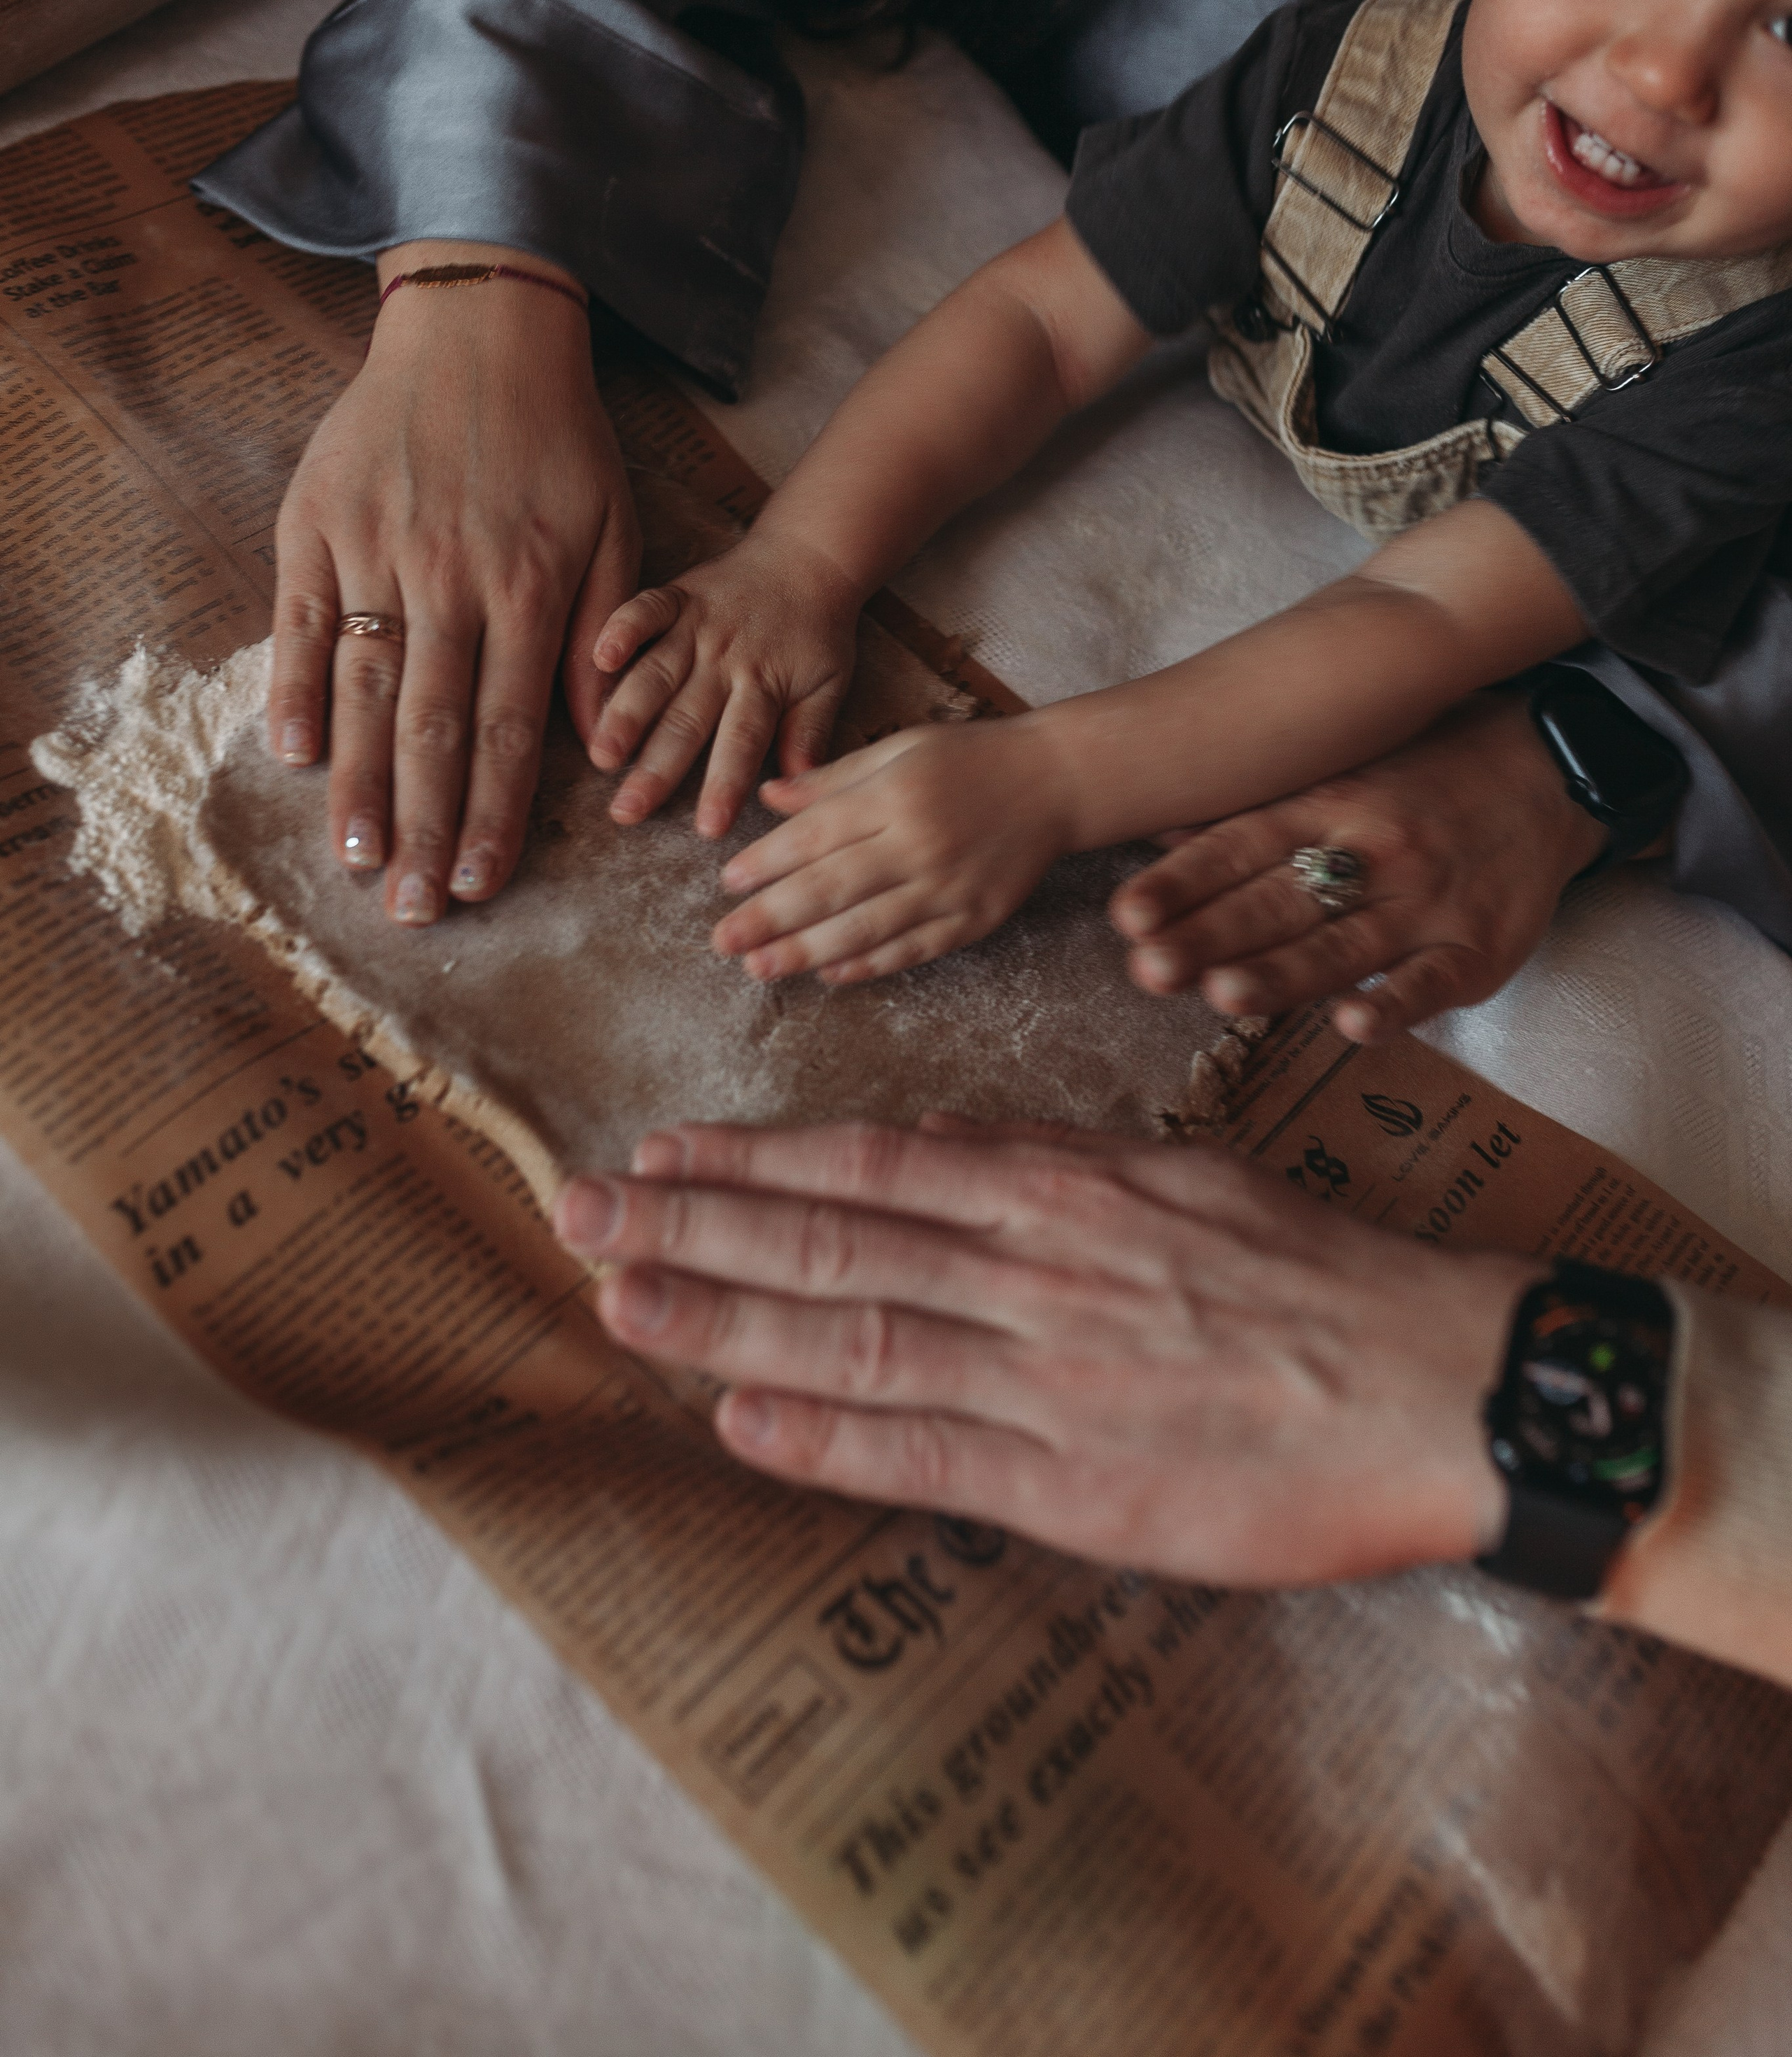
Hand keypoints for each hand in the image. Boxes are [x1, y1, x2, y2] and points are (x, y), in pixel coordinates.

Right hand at [268, 247, 639, 924]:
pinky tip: (295, 754)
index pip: (510, 727)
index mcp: (532, 588)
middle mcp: (453, 578)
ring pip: (368, 687)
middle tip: (412, 908)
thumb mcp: (614, 529)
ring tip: (355, 858)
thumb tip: (591, 744)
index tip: (477, 881)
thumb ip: (603, 637)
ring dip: (360, 782)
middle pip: (435, 728)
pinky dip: (297, 686)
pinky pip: (303, 619)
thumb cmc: (560, 438)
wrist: (483, 328)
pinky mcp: (318, 520)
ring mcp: (379, 548)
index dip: (492, 813)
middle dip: (424, 827)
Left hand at [555, 1116, 1531, 1587]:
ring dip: (723, 1321)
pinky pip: (926, 1456)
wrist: (1438, 1381)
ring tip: (617, 1301)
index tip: (659, 1155)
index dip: (750, 1165)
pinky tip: (737, 1427)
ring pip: (855, 1336)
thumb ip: (1053, 1167)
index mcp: (1064, 1190)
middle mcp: (1035, 1268)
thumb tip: (940, 1143)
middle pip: (832, 1242)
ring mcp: (1050, 1377)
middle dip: (692, 1228)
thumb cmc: (1315, 1277)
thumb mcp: (1181, 1178)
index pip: (871, 1167)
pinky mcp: (1079, 1484)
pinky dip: (824, 1442)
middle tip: (577, 1211)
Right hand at [587, 533, 860, 837]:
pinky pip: (645, 608)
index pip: (742, 743)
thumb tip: (798, 787)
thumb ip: (812, 731)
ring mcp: (697, 627)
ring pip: (655, 674)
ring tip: (601, 753)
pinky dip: (620, 627)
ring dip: (626, 713)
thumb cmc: (819, 632)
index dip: (724, 785)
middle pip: (687, 719)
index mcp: (764, 685)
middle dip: (655, 768)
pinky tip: (597, 655)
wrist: (811, 558)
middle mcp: (725, 660)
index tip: (707, 829)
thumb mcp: (830, 683)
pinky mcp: (677, 596)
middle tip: (626, 812)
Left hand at [713, 719, 1072, 982]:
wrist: (1056, 781)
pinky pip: (913, 949)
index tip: (728, 882)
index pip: (816, 834)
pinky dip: (870, 965)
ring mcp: (948, 887)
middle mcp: (919, 844)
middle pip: (831, 888)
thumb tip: (768, 794)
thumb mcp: (899, 748)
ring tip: (760, 968)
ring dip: (807, 952)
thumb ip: (833, 778)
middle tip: (723, 941)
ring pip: (866, 928)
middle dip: (770, 918)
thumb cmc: (970, 757)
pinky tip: (829, 974)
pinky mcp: (975, 918)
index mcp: (895, 795)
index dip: (767, 861)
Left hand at [1108, 691, 1607, 1040]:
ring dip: (1283, 974)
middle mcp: (1373, 850)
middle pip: (1280, 902)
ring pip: (1345, 945)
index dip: (1182, 881)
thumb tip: (1150, 823)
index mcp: (1327, 803)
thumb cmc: (1419, 773)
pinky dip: (1396, 1005)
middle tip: (1147, 968)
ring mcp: (1427, 902)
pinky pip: (1434, 981)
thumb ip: (1249, 809)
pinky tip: (1353, 1026)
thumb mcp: (1336, 768)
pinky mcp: (1479, 947)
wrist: (1546, 768)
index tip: (1128, 913)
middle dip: (1210, 937)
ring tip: (1222, 996)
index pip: (1241, 845)